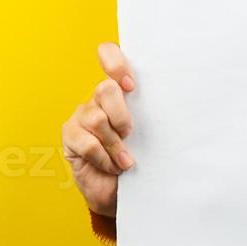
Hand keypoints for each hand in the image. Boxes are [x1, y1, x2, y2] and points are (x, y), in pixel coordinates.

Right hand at [60, 43, 136, 217]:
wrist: (119, 191)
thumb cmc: (139, 157)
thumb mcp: (150, 133)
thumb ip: (152, 114)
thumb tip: (177, 103)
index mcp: (119, 90)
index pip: (108, 54)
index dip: (115, 63)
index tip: (131, 86)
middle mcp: (97, 98)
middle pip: (105, 89)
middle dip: (122, 116)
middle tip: (130, 135)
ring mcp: (81, 115)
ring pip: (97, 119)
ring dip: (116, 145)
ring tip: (125, 160)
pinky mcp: (70, 136)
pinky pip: (88, 143)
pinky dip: (104, 158)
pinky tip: (111, 166)